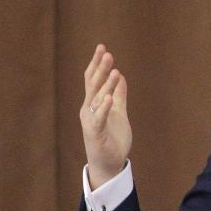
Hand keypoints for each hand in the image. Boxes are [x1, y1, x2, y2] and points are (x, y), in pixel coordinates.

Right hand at [79, 44, 131, 189]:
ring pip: (97, 99)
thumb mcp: (119, 112)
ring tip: (114, 71)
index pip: (93, 79)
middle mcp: (89, 109)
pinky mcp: (95, 133)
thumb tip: (121, 76)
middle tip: (107, 53)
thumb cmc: (112, 138)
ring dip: (106, 85)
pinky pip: (99, 118)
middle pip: (93, 85)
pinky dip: (103, 108)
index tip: (102, 47)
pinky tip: (109, 98)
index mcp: (94, 103)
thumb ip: (119, 96)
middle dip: (100, 69)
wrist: (109, 163)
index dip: (97, 63)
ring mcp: (91, 120)